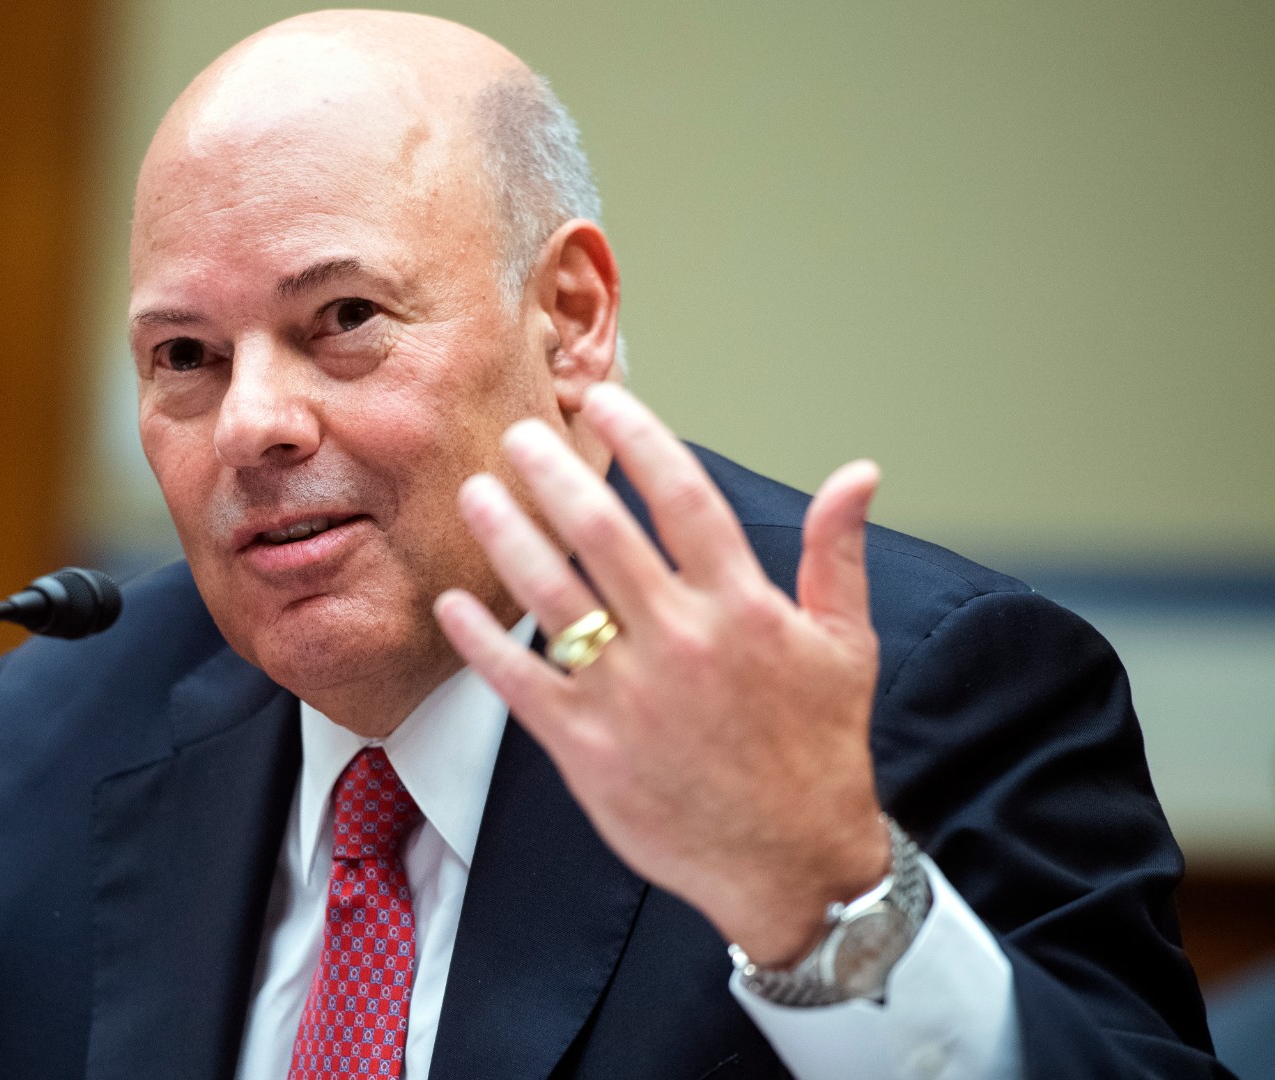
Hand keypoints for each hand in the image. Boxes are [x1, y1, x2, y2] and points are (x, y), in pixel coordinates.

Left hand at [434, 383, 888, 966]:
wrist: (792, 866)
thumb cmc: (818, 753)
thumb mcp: (844, 646)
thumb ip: (837, 553)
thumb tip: (857, 473)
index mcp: (744, 608)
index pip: (683, 497)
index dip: (639, 437)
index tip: (603, 398)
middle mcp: (681, 641)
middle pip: (600, 533)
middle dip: (553, 472)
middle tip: (518, 433)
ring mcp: (628, 695)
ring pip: (549, 595)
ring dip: (505, 535)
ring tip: (476, 493)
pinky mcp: (586, 747)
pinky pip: (519, 679)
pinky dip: (480, 638)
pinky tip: (453, 602)